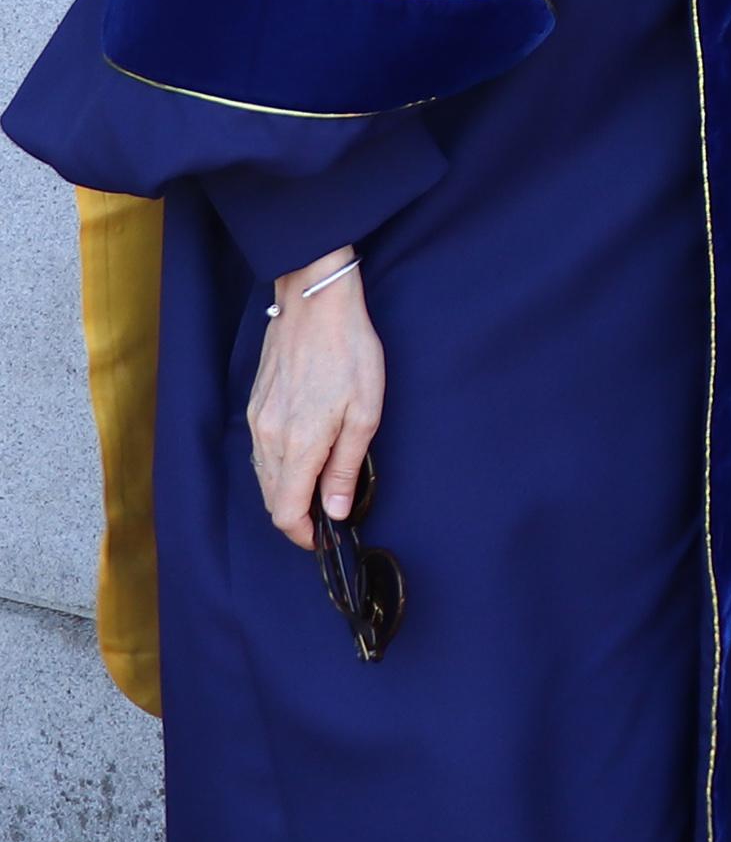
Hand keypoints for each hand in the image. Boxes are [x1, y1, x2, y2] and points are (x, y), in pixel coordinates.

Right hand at [246, 248, 385, 550]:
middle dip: (296, 516)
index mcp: (298, 446)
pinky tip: (303, 455)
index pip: (287, 513)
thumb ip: (347, 466)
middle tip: (328, 514)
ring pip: (264, 477)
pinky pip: (261, 452)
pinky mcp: (254, 405)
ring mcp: (257, 421)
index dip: (303, 535)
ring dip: (287, 491)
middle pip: (273, 499)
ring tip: (319, 486)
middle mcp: (268, 439)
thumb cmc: (349, 352)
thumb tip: (336, 511)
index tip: (324, 538)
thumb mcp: (365, 411)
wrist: (315, 302)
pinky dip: (279, 467)